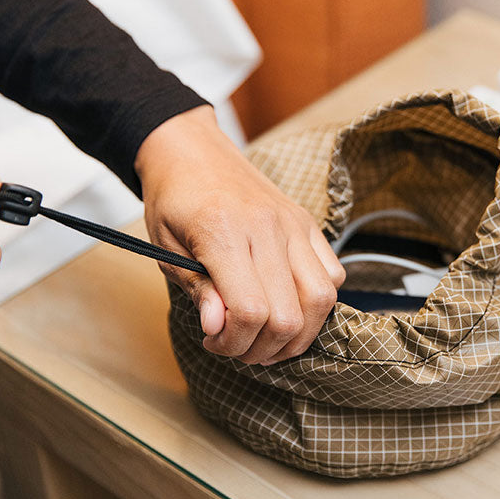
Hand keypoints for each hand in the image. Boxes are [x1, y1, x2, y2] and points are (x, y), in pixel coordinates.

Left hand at [135, 106, 345, 364]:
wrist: (190, 150)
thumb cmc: (174, 200)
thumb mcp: (167, 249)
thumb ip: (197, 290)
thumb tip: (218, 328)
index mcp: (224, 232)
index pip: (248, 311)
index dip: (233, 342)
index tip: (213, 342)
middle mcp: (267, 228)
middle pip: (288, 315)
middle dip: (263, 348)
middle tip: (239, 347)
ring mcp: (293, 225)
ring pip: (321, 299)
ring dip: (298, 333)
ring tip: (269, 339)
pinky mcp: (307, 223)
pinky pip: (332, 273)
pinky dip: (317, 302)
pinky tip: (288, 305)